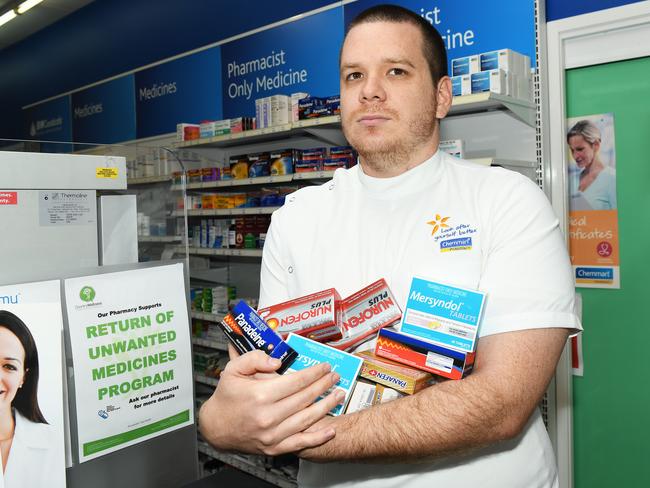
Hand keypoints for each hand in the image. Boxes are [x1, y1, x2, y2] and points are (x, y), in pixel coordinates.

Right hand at [199, 349, 344, 455]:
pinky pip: (300, 443)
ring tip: (338, 395)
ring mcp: (272, 434)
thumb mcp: (233, 369)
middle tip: (335, 377)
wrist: (215, 427)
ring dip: (326, 406)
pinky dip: (318, 437)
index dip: (314, 373)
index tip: (324, 367)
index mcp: (259, 395)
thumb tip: (277, 360)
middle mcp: (268, 416)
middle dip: (324, 385)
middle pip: (305, 398)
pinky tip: (331, 430)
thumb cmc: (226, 397)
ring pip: (307, 419)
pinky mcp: (274, 447)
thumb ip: (254, 358)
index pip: (296, 381)